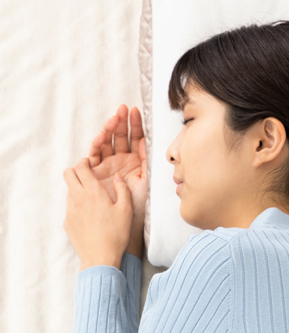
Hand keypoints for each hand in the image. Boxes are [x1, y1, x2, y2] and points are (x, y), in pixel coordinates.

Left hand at [63, 158, 132, 270]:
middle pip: (67, 174)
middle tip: (88, 175)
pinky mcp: (67, 222)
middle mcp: (78, 198)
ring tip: (92, 197)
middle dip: (76, 170)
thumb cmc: (116, 233)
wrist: (100, 257)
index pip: (80, 167)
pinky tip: (90, 214)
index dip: (84, 162)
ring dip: (77, 187)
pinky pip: (70, 206)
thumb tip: (117, 177)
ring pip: (68, 190)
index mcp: (93, 192)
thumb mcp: (126, 209)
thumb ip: (122, 189)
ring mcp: (70, 210)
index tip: (91, 164)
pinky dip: (77, 204)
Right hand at [88, 104, 147, 258]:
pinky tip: (100, 138)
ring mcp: (108, 166)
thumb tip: (148, 141)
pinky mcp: (96, 173)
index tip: (135, 110)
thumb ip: (148, 161)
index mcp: (137, 160)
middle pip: (120, 137)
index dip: (135, 124)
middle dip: (120, 122)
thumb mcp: (148, 179)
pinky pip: (94, 157)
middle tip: (121, 109)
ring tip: (111, 120)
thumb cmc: (141, 204)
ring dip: (108, 131)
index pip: (136, 138)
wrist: (127, 224)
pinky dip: (96, 147)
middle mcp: (122, 161)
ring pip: (107, 144)